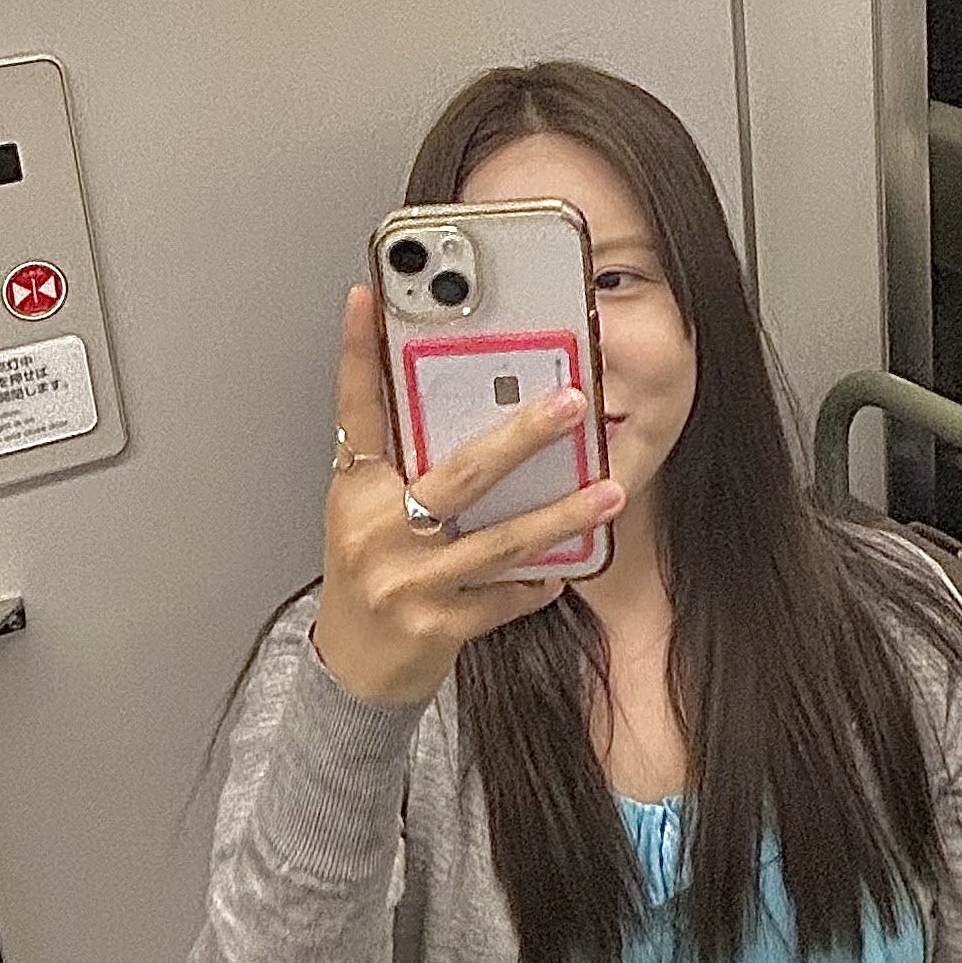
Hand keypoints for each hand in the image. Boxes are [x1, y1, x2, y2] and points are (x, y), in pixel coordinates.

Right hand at [309, 286, 622, 710]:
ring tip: (607, 492)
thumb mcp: (367, 508)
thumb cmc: (371, 573)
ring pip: (497, 539)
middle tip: (574, 401)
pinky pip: (505, 595)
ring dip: (559, 516)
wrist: (354, 668)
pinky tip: (570, 565)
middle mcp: (374, 529)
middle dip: (521, 437)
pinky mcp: (437, 625)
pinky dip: (540, 579)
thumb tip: (465, 398)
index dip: (359, 350)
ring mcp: (407, 580)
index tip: (371, 294)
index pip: (355, 408)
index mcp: (354, 488)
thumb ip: (400, 458)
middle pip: (457, 474)